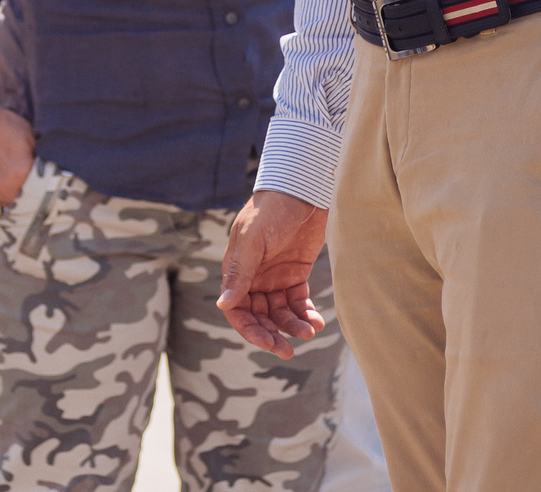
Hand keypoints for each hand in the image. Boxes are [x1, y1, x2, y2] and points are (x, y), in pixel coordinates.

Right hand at [217, 188, 329, 356]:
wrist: (301, 190)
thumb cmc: (270, 210)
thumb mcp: (252, 240)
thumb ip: (240, 272)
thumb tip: (223, 305)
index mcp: (237, 271)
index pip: (238, 310)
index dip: (250, 330)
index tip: (267, 343)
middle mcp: (254, 278)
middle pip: (259, 317)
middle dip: (272, 334)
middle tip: (288, 350)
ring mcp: (276, 278)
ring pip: (281, 313)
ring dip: (293, 325)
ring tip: (309, 331)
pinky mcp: (297, 274)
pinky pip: (299, 302)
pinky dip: (306, 314)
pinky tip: (317, 321)